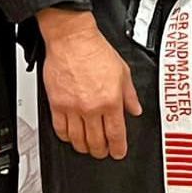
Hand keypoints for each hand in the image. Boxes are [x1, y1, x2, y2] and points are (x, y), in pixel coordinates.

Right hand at [36, 7, 142, 158]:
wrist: (72, 40)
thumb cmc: (95, 50)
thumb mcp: (123, 71)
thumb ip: (130, 94)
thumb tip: (135, 109)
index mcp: (111, 100)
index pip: (116, 134)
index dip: (118, 148)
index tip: (118, 152)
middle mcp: (92, 107)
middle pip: (97, 141)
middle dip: (102, 151)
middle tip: (103, 152)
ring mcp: (73, 108)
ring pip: (78, 140)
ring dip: (84, 148)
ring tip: (88, 147)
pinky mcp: (57, 105)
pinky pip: (60, 129)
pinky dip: (66, 137)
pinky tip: (71, 137)